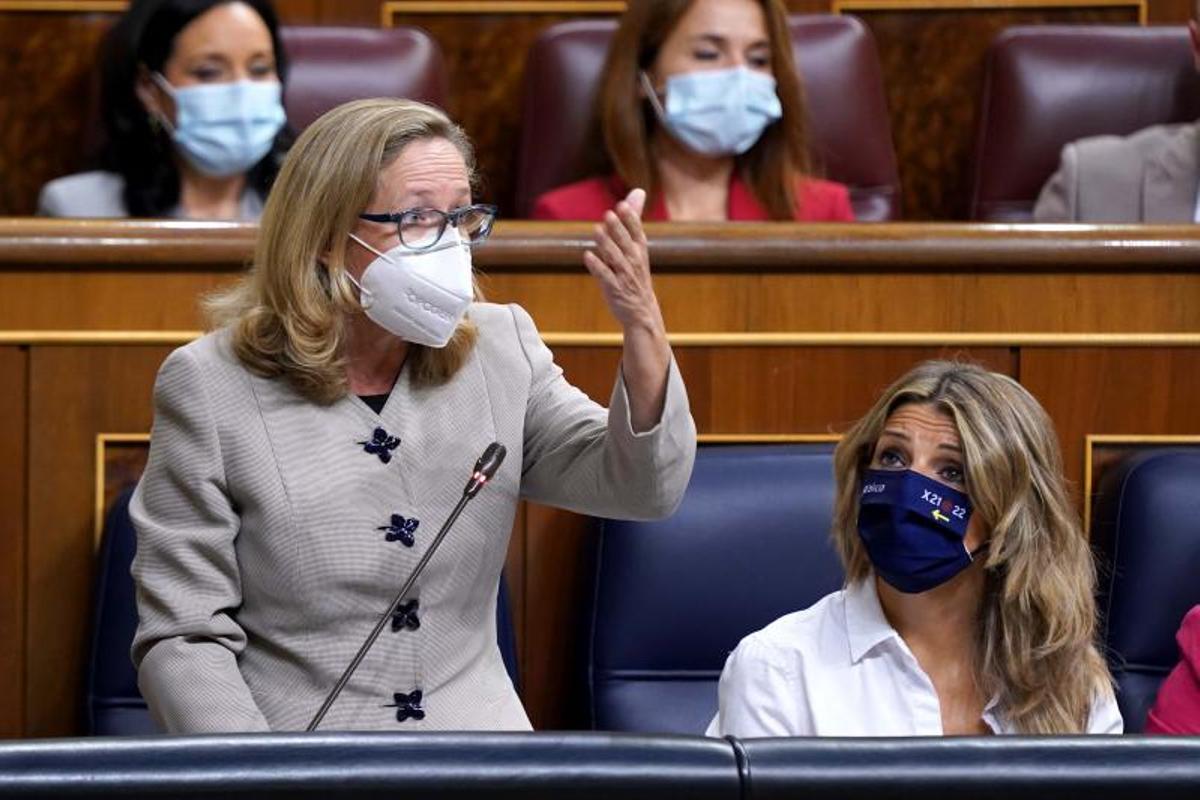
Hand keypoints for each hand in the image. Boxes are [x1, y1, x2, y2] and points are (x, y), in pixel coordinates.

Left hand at [583, 188, 663, 333]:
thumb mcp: (637, 246)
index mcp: (640, 250)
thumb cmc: (636, 273)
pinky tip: (587, 255)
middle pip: (625, 243)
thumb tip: (638, 191)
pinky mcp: (614, 289)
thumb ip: (633, 219)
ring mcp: (624, 276)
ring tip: (597, 230)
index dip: (630, 219)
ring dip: (606, 244)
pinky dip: (597, 266)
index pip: (637, 232)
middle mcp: (634, 262)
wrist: (641, 310)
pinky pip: (605, 276)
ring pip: (615, 258)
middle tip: (609, 214)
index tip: (623, 205)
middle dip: (618, 229)